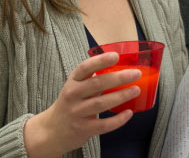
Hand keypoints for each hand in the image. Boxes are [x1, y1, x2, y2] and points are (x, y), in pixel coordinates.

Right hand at [23, 52, 141, 156]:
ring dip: (121, 96)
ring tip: (136, 90)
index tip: (116, 55)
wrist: (52, 131)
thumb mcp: (75, 87)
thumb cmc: (70, 104)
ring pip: (101, 103)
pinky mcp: (82, 129)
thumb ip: (92, 79)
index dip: (100, 61)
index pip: (85, 68)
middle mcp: (72, 95)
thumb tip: (120, 68)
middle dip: (119, 78)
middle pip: (97, 84)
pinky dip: (118, 120)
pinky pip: (103, 124)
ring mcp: (77, 113)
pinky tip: (129, 113)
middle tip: (136, 74)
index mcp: (72, 81)